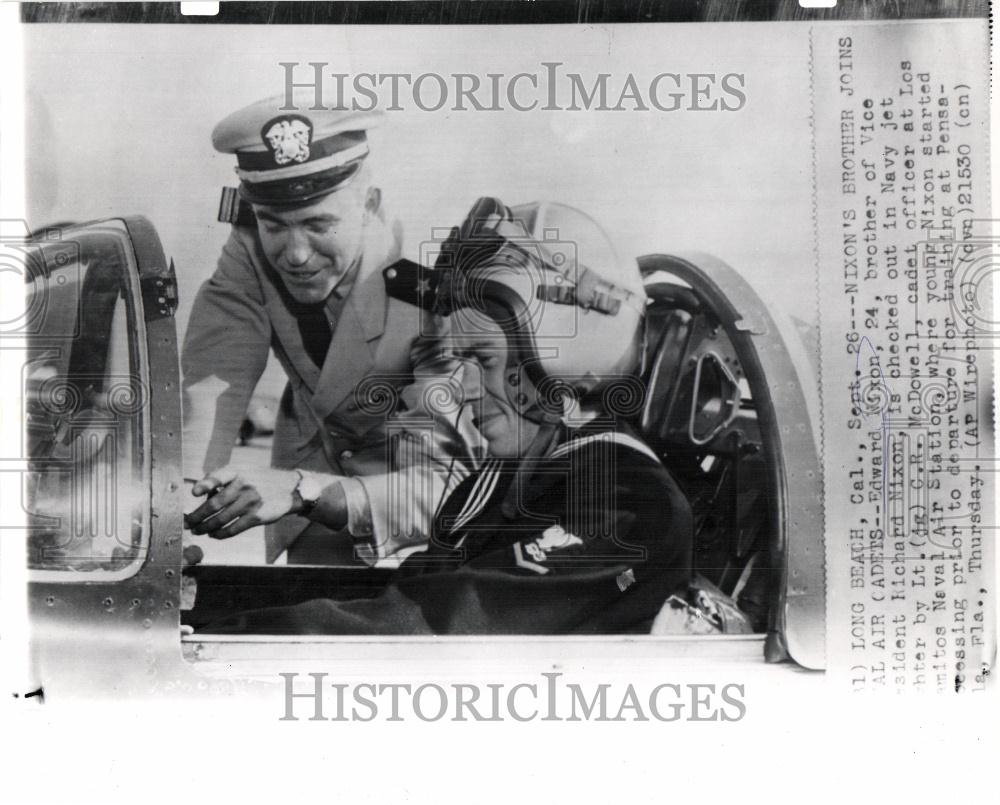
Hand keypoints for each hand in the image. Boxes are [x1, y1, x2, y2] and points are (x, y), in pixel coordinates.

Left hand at [184, 465, 300, 538]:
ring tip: (198, 531)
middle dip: (197, 516)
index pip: (218, 476)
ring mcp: (251, 502)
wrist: (288, 488)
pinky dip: (221, 534)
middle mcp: (244, 485)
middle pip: (215, 504)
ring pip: (221, 519)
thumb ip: (223, 478)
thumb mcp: (244, 470)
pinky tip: (214, 535)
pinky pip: (234, 528)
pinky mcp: (257, 516)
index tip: (194, 493)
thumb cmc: (259, 479)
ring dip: (206, 527)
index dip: (205, 484)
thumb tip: (200, 494)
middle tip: (187, 523)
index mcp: (238, 471)